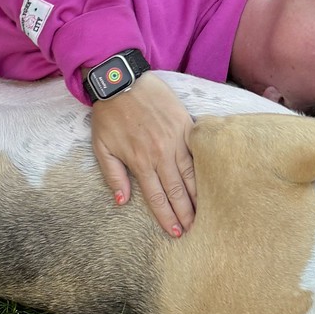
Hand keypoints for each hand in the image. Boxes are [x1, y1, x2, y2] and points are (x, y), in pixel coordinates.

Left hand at [89, 72, 196, 236]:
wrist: (120, 80)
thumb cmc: (108, 115)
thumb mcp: (101, 148)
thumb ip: (113, 175)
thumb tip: (122, 201)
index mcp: (140, 161)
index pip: (157, 197)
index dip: (167, 217)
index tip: (176, 232)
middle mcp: (161, 153)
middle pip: (178, 190)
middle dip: (187, 213)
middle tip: (196, 230)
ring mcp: (176, 138)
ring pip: (192, 173)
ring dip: (199, 195)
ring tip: (206, 212)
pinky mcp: (186, 124)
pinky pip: (198, 151)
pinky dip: (205, 168)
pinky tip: (213, 180)